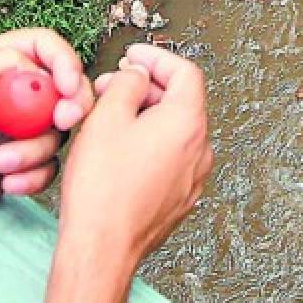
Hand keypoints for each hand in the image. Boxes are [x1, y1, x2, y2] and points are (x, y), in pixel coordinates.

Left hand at [0, 29, 93, 236]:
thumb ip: (2, 67)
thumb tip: (40, 73)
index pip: (42, 47)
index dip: (64, 62)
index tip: (68, 87)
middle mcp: (4, 96)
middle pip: (61, 90)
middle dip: (67, 107)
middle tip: (61, 122)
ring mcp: (10, 132)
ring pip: (54, 134)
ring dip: (32, 152)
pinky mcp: (13, 166)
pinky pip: (46, 168)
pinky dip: (31, 177)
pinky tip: (5, 184)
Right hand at [59, 44, 212, 266]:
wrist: (102, 246)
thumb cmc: (102, 188)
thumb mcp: (106, 118)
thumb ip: (127, 85)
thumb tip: (138, 76)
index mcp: (187, 123)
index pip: (185, 72)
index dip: (156, 57)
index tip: (133, 56)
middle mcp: (200, 150)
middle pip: (181, 101)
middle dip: (145, 88)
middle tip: (110, 87)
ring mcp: (193, 178)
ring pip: (174, 132)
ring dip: (146, 118)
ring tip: (110, 121)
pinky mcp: (180, 199)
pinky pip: (169, 159)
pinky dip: (149, 145)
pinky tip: (119, 152)